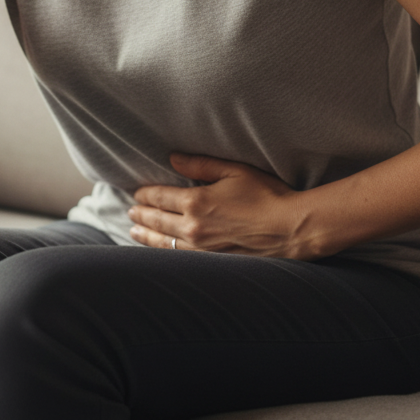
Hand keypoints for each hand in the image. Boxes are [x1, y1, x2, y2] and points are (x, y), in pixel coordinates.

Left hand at [128, 153, 316, 258]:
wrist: (289, 228)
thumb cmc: (265, 195)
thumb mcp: (233, 170)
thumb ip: (200, 165)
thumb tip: (172, 159)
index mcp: (196, 202)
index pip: (160, 197)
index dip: (146, 194)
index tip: (137, 192)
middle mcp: (193, 227)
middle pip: (158, 220)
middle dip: (141, 214)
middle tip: (130, 210)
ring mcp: (202, 248)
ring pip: (164, 242)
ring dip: (147, 234)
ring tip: (134, 230)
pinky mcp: (212, 261)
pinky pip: (179, 257)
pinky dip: (164, 251)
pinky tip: (159, 249)